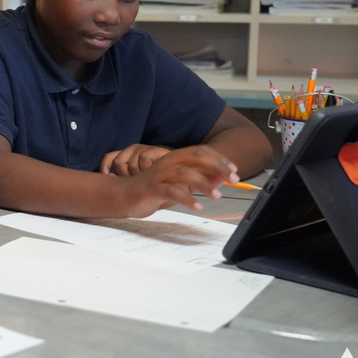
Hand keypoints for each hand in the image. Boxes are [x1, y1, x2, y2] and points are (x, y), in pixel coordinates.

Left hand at [100, 144, 170, 175]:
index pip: (109, 158)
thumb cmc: (158, 181)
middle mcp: (133, 151)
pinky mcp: (154, 149)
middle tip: (137, 182)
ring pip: (131, 162)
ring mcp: (144, 149)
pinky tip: (154, 172)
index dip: (105, 165)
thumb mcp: (138, 182)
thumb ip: (122, 179)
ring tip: (148, 178)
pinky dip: (147, 167)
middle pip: (119, 162)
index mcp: (127, 157)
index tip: (106, 175)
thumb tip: (108, 176)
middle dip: (125, 175)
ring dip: (138, 174)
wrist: (182, 178)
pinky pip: (144, 158)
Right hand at [117, 145, 239, 217]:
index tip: (234, 171)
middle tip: (233, 180)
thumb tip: (221, 178)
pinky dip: (186, 199)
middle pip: (196, 157)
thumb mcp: (180, 184)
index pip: (201, 151)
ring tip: (217, 196)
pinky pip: (171, 191)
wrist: (123, 196)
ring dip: (204, 184)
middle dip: (217, 167)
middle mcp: (168, 162)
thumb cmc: (153, 189)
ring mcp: (159, 174)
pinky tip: (197, 206)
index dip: (219, 159)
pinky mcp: (152, 188)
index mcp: (175, 157)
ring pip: (185, 174)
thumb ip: (199, 179)